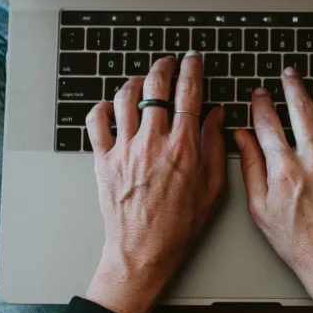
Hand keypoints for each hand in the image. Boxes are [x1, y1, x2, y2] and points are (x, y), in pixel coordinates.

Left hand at [84, 52, 225, 312]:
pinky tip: (112, 107)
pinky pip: (97, 121)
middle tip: (168, 63)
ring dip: (136, 82)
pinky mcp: (103, 160)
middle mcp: (153, 142)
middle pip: (156, 87)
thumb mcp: (213, 189)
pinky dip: (103, 108)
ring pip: (125, 97)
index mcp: (183, 148)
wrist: (143, 252)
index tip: (193, 60)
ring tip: (142, 81)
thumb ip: (215, 147)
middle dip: (164, 67)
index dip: (192, 70)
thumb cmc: (179, 227)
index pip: (188, 94)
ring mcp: (125, 149)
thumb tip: (216, 116)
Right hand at [235, 68, 312, 312]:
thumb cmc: (299, 243)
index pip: (267, 121)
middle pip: (301, 106)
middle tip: (288, 75)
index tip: (259, 94)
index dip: (260, 102)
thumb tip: (241, 137)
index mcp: (284, 169)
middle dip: (292, 84)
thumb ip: (251, 168)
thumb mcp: (260, 209)